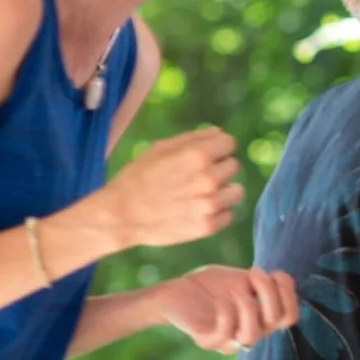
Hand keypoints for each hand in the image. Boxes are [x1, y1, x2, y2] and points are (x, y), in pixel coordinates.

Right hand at [101, 126, 241, 247]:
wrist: (122, 215)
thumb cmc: (137, 177)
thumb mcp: (160, 149)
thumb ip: (193, 138)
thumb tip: (219, 133)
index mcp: (199, 156)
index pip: (230, 143)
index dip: (219, 148)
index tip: (209, 155)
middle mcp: (209, 179)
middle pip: (234, 166)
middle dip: (219, 169)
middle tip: (197, 178)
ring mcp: (211, 205)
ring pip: (236, 191)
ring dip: (223, 192)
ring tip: (199, 195)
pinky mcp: (209, 226)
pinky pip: (229, 215)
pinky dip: (217, 213)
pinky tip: (197, 211)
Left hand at [157, 265, 298, 353]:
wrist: (174, 293)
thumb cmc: (209, 286)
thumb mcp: (239, 279)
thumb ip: (260, 283)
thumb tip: (281, 280)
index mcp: (261, 319)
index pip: (290, 316)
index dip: (289, 292)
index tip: (274, 272)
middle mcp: (250, 332)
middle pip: (279, 322)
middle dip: (271, 293)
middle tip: (253, 273)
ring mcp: (230, 340)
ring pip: (253, 335)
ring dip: (248, 307)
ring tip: (237, 289)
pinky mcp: (207, 341)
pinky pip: (225, 334)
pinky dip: (226, 314)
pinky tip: (220, 300)